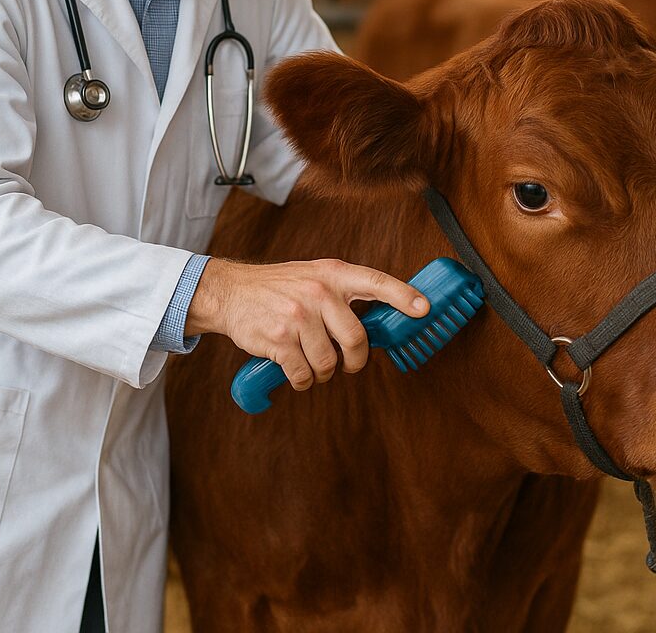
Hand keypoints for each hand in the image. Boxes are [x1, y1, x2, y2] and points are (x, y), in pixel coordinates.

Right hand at [186, 258, 429, 390]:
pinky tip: (295, 370)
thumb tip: (380, 321)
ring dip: (322, 373)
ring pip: (328, 363)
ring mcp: (298, 316)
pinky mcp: (280, 340)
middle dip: (355, 361)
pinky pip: (304, 375)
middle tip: (347, 364)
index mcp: (333, 274)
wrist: (231, 293)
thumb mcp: (313, 276)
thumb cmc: (279, 288)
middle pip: (356, 339)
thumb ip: (343, 294)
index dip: (403, 296)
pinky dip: (302, 381)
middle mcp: (319, 291)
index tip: (424, 309)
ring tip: (311, 362)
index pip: (376, 282)